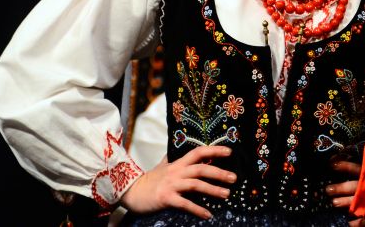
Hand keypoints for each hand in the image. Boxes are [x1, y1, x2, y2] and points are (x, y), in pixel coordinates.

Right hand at [120, 145, 234, 219]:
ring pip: (196, 185)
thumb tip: (177, 152)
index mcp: (178, 163)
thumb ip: (172, 160)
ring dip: (213, 189)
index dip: (214, 150)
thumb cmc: (150, 180)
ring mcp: (171, 185)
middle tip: (234, 178)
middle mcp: (176, 172)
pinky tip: (208, 214)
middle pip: (201, 169)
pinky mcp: (166, 198)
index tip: (229, 152)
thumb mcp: (163, 166)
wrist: (131, 192)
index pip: (198, 152)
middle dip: (219, 172)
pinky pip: (185, 203)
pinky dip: (197, 209)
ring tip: (226, 194)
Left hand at [326, 161, 364, 225]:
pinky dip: (360, 222)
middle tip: (328, 189)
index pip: (360, 169)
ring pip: (364, 200)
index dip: (345, 166)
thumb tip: (339, 189)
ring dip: (348, 202)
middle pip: (360, 185)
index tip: (331, 164)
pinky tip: (350, 223)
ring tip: (334, 203)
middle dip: (343, 186)